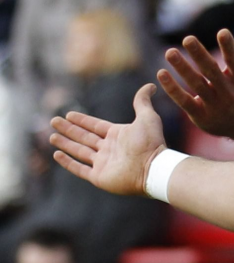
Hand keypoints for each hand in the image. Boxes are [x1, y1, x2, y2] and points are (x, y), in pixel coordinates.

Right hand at [50, 84, 165, 195]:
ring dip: (65, 144)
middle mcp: (109, 149)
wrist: (153, 167)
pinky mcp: (99, 177)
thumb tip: (150, 85)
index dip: (82, 120)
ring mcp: (103, 163)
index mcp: (117, 135)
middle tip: (53, 121)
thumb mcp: (147, 116)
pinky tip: (57, 154)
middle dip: (68, 129)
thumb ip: (143, 101)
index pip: (95, 126)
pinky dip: (68, 163)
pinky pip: (80, 169)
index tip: (69, 114)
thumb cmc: (151, 142)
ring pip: (79, 152)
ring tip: (52, 136)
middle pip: (84, 137)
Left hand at [158, 23, 233, 145]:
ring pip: (196, 86)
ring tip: (170, 52)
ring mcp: (216, 107)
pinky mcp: (202, 117)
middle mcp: (230, 94)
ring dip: (182, 69)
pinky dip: (172, 89)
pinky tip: (161, 73)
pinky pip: (184, 102)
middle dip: (200, 55)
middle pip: (212, 73)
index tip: (222, 32)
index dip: (229, 47)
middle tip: (187, 38)